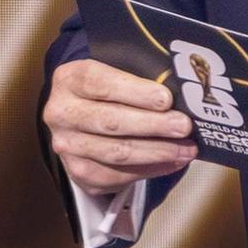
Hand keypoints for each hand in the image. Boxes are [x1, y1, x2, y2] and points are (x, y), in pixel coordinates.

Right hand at [45, 57, 196, 193]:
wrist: (82, 117)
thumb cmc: (108, 92)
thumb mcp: (116, 72)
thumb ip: (139, 77)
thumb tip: (182, 92)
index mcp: (69, 79)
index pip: (101, 83)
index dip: (136, 92)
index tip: (166, 99)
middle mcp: (61, 113)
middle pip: (110, 121)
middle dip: (153, 125)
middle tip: (183, 126)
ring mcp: (67, 145)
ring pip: (117, 152)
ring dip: (157, 151)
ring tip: (186, 148)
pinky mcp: (78, 171)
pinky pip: (118, 175)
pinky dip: (151, 169)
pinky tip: (173, 162)